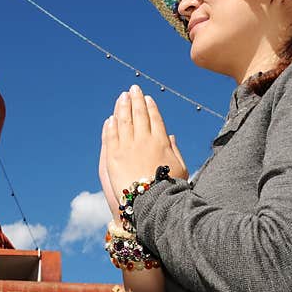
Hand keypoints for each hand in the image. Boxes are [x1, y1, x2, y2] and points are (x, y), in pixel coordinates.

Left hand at [102, 85, 188, 205]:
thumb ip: (174, 149)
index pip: (155, 119)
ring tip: (121, 97)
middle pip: (138, 114)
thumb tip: (170, 136)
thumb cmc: (169, 188)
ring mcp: (127, 147)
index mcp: (161, 142)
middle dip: (136, 99)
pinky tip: (110, 119)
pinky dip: (111, 126)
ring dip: (122, 106)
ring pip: (123, 121)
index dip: (150, 107)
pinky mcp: (113, 156)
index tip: (147, 98)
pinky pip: (111, 136)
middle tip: (133, 89)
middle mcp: (144, 140)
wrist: (151, 202)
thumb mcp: (181, 167)